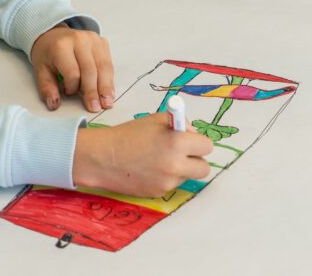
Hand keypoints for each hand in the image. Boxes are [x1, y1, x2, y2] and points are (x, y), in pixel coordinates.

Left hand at [31, 25, 113, 112]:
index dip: (73, 86)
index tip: (69, 93)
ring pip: (103, 67)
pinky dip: (109, 79)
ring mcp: (93, 39)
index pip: (72, 72)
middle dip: (93, 91)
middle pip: (90, 70)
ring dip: (106, 87)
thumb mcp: (41, 70)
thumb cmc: (48, 54)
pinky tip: (109, 92)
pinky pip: (108, 63)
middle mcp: (79, 40)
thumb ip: (47, 88)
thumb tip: (54, 104)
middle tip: (95, 108)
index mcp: (61, 46)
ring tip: (107, 103)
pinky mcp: (102, 42)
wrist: (54, 35)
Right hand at [72, 113, 213, 196]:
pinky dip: (166, 177)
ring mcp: (167, 182)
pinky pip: (172, 184)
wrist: (104, 157)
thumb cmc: (130, 134)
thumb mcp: (157, 120)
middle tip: (184, 153)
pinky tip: (149, 169)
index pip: (207, 146)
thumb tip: (194, 135)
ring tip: (159, 159)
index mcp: (177, 143)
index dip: (198, 142)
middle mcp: (176, 165)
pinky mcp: (158, 193)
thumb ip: (180, 125)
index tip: (190, 140)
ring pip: (187, 176)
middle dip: (196, 160)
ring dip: (180, 169)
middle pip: (204, 168)